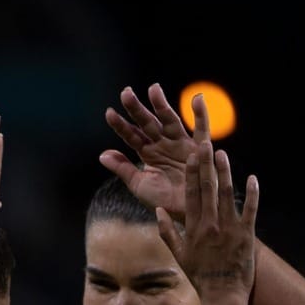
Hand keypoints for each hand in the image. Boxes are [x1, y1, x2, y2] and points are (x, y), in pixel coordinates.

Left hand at [100, 83, 210, 221]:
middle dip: (137, 109)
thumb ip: (123, 168)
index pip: (131, 135)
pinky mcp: (199, 149)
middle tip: (126, 93)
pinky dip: (201, 114)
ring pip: (169, 121)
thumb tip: (103, 154)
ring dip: (162, 105)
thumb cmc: (162, 201)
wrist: (185, 215)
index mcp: (148, 152)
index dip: (120, 125)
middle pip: (147, 123)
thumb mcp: (139, 185)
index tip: (109, 113)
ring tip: (153, 89)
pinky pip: (202, 129)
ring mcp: (180, 144)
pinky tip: (197, 99)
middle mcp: (163, 144)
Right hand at [153, 145, 258, 297]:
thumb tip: (158, 211)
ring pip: (227, 194)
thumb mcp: (179, 255)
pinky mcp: (247, 235)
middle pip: (207, 189)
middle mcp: (210, 225)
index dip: (191, 174)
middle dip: (206, 165)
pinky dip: (253, 193)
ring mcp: (229, 228)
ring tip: (223, 154)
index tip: (190, 156)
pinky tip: (252, 177)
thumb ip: (168, 232)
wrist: (223, 294)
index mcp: (193, 229)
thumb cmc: (200, 276)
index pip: (190, 195)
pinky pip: (250, 210)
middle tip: (204, 144)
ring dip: (225, 172)